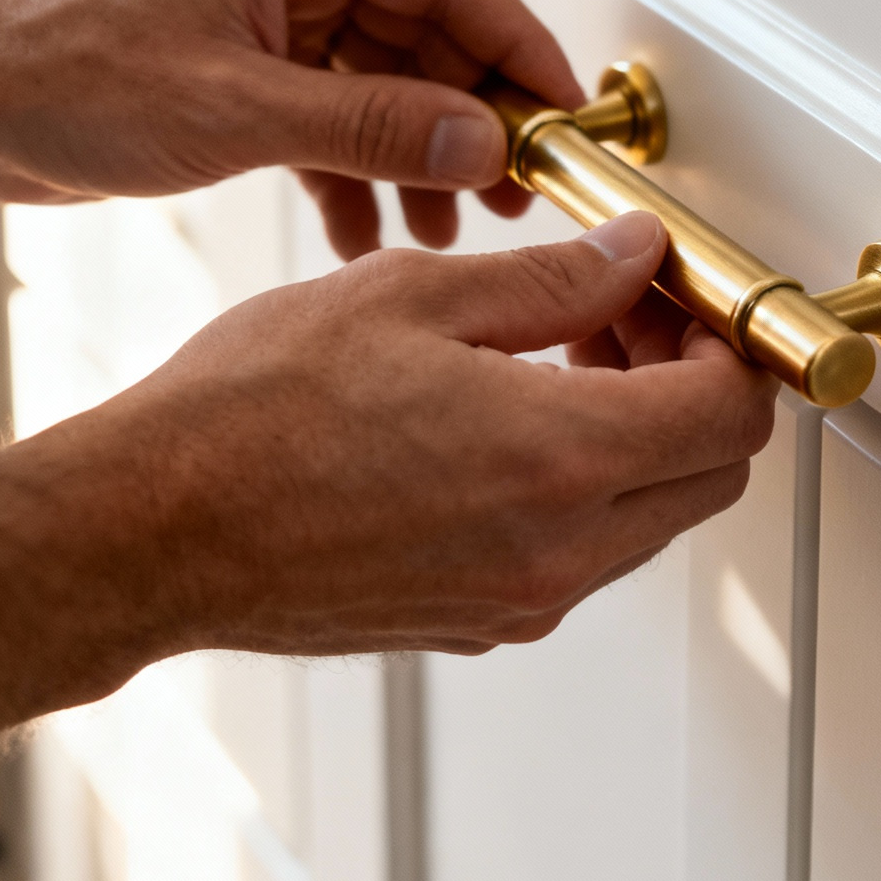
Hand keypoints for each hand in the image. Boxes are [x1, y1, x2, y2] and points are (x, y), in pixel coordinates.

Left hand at [0, 0, 580, 252]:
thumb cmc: (64, 74)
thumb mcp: (235, 110)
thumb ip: (370, 126)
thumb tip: (480, 139)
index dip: (519, 45)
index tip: (564, 115)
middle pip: (428, 31)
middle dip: (473, 116)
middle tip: (515, 191)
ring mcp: (268, 12)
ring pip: (386, 79)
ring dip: (420, 154)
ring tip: (451, 228)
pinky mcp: (245, 66)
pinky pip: (335, 112)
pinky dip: (359, 170)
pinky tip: (370, 234)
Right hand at [95, 209, 777, 657]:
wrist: (151, 533)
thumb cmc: (251, 415)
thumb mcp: (413, 298)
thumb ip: (552, 279)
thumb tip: (634, 257)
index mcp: (560, 458)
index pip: (729, 413)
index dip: (725, 342)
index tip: (680, 297)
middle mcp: (557, 550)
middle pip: (709, 476)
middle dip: (691, 387)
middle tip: (621, 315)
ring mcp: (518, 600)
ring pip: (649, 518)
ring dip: (636, 437)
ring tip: (552, 355)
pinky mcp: (475, 623)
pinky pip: (578, 555)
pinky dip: (579, 486)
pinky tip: (502, 420)